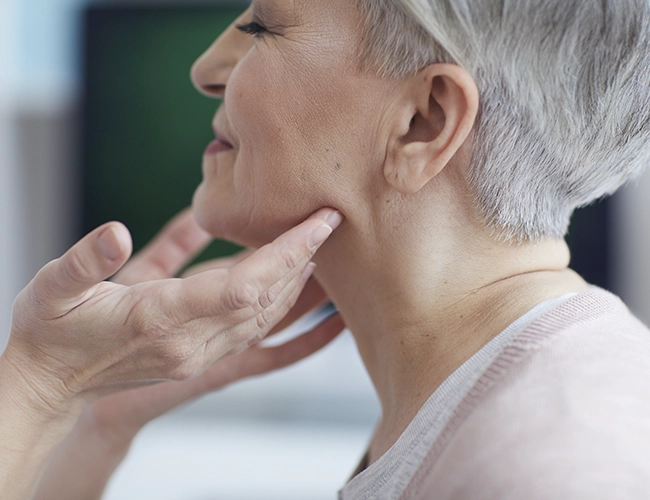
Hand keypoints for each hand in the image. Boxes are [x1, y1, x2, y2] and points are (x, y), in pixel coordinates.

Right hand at [31, 209, 343, 499]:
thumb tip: (116, 233)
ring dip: (296, 282)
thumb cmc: (48, 331)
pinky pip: (253, 332)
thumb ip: (85, 260)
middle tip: (329, 220)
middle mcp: (188, 342)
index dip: (285, 254)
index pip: (243, 286)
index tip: (318, 225)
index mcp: (159, 318)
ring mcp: (197, 354)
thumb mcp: (52, 287)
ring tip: (319, 244)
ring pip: (264, 317)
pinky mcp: (198, 357)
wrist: (50, 384)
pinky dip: (280, 306)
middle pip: (265, 299)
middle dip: (302, 259)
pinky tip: (302, 292)